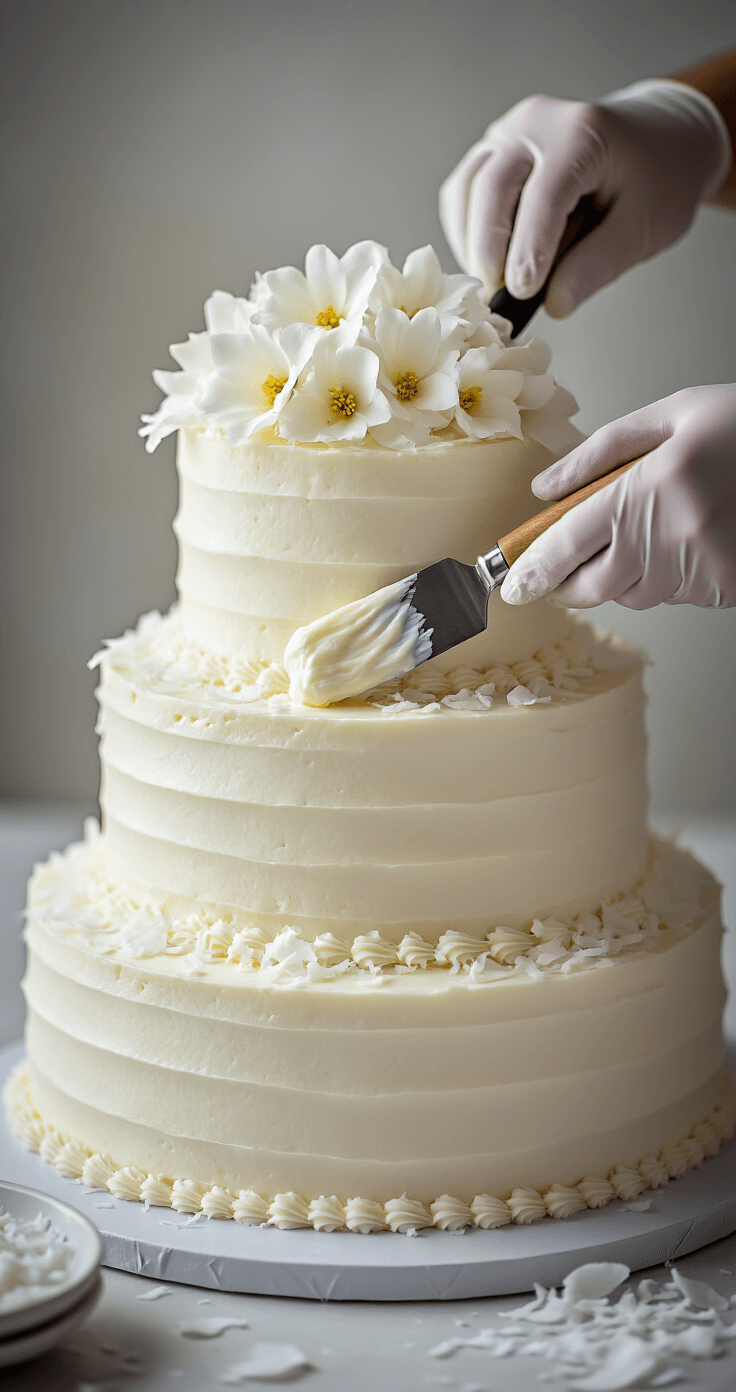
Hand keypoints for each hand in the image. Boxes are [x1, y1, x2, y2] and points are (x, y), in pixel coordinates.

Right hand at [440, 84, 728, 315]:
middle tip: (497, 298)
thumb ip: (599, 264)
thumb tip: (555, 304)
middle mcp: (537, 123)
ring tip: (491, 284)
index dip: (529, 249)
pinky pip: (462, 189)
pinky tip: (486, 260)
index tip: (521, 294)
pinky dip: (465, 229)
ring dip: (470, 242)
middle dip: (488, 249)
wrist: (659, 136)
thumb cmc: (656, 179)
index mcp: (582, 134)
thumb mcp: (645, 226)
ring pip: (466, 187)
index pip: (543, 196)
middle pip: (490, 186)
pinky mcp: (494, 148)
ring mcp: (509, 130)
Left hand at [500, 384, 735, 610]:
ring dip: (624, 571)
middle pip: (591, 588)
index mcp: (645, 491)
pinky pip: (674, 595)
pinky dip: (668, 573)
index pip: (566, 545)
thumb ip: (599, 455)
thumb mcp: (670, 417)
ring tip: (652, 524)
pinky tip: (690, 534)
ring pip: (633, 593)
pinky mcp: (723, 588)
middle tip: (564, 563)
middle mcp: (667, 540)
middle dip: (569, 581)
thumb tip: (546, 491)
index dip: (531, 571)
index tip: (510, 587)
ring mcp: (698, 571)